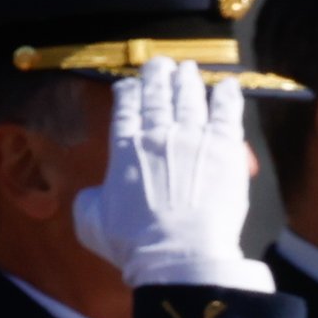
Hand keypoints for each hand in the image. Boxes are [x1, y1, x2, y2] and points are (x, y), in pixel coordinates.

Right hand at [72, 57, 264, 291]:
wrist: (179, 253)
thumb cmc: (131, 242)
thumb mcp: (90, 221)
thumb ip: (89, 199)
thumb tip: (95, 192)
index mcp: (124, 148)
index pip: (124, 107)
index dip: (128, 92)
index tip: (130, 85)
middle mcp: (156, 134)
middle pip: (157, 95)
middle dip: (157, 76)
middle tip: (160, 63)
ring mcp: (192, 137)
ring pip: (189, 97)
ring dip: (187, 79)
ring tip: (187, 68)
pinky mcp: (224, 147)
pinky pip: (226, 112)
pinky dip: (226, 96)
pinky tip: (227, 85)